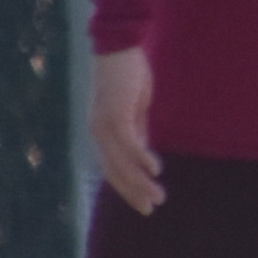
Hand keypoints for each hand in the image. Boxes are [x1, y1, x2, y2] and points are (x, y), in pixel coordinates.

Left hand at [90, 46, 163, 213]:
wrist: (119, 49)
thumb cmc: (128, 77)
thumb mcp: (135, 109)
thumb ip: (138, 130)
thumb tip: (144, 153)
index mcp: (102, 133)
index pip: (113, 169)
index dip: (128, 188)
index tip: (145, 203)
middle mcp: (98, 132)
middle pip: (115, 172)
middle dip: (133, 192)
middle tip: (151, 208)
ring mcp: (105, 124)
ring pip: (122, 162)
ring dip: (141, 181)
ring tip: (159, 196)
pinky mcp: (116, 114)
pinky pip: (130, 142)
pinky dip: (143, 158)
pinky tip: (157, 169)